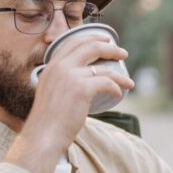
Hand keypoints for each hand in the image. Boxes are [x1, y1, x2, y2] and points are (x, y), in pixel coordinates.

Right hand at [7, 35, 133, 172]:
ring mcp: (70, 76)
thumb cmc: (49, 120)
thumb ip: (62, 84)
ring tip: (129, 81)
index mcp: (52, 66)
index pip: (72, 41)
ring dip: (119, 73)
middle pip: (90, 47)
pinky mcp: (81, 88)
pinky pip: (106, 82)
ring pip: (102, 67)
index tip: (106, 41)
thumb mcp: (51, 93)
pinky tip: (120, 94)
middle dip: (110, 48)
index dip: (91, 38)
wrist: (43, 135)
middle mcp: (60, 67)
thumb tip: (80, 86)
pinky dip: (117, 87)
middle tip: (123, 54)